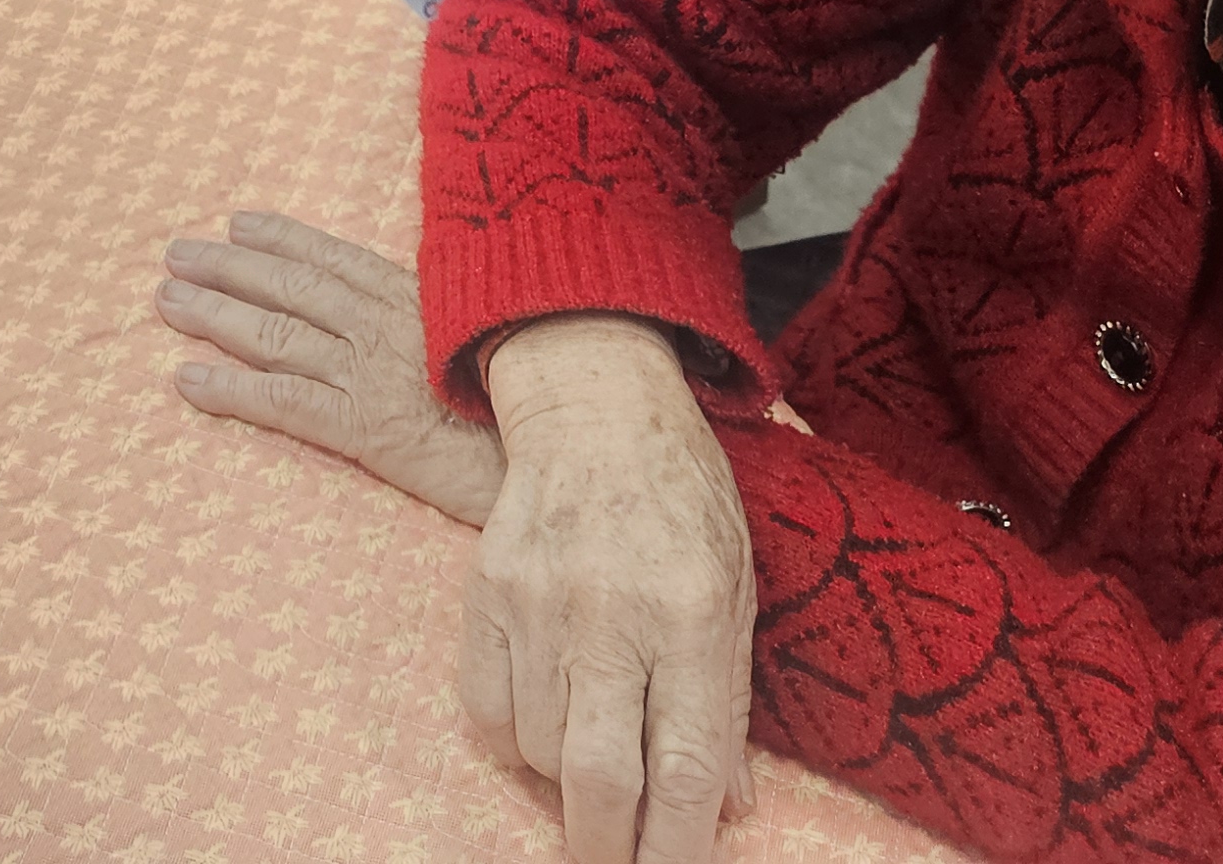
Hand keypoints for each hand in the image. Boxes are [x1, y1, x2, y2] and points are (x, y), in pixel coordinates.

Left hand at [161, 214, 508, 526]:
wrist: (575, 456)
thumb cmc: (541, 410)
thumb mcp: (503, 343)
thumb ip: (458, 323)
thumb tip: (436, 320)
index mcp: (423, 299)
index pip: (338, 258)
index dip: (283, 238)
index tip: (240, 222)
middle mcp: (390, 325)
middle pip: (294, 287)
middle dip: (230, 267)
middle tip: (177, 253)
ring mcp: (374, 374)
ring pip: (276, 334)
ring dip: (215, 314)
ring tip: (167, 301)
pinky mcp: (368, 428)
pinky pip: (284, 401)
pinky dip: (230, 388)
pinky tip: (187, 380)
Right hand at [473, 319, 758, 863]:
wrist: (595, 404)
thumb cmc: (683, 499)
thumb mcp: (737, 588)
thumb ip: (729, 701)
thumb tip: (725, 804)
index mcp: (692, 613)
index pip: (683, 768)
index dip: (677, 847)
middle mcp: (611, 613)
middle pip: (597, 777)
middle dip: (607, 848)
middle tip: (615, 863)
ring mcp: (538, 601)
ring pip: (540, 750)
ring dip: (568, 781)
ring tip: (595, 754)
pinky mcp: (485, 591)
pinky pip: (488, 710)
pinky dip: (516, 740)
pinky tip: (546, 723)